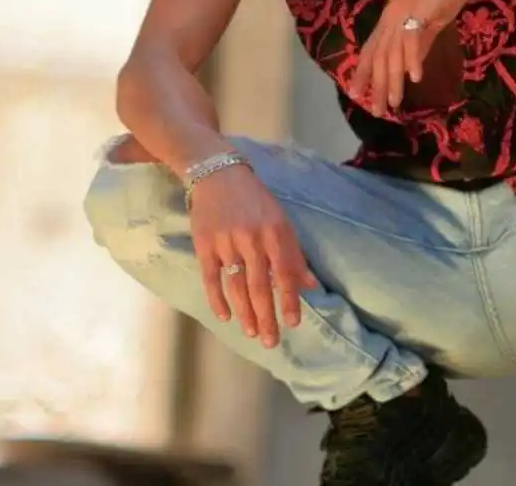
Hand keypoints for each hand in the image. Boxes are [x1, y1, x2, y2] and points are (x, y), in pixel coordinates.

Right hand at [189, 164, 317, 347]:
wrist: (217, 174)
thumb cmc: (255, 200)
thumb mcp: (281, 219)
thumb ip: (294, 253)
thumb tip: (311, 284)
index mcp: (276, 230)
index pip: (285, 272)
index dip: (289, 299)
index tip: (293, 323)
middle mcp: (252, 238)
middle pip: (260, 285)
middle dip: (267, 316)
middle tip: (270, 341)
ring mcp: (227, 242)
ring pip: (236, 286)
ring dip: (245, 313)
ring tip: (251, 332)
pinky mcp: (204, 245)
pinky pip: (211, 278)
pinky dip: (217, 299)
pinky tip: (225, 316)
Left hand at [350, 0, 481, 116]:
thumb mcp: (431, 19)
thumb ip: (420, 42)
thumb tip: (411, 68)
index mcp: (391, 17)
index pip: (372, 49)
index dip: (364, 72)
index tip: (358, 94)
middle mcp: (391, 16)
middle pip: (380, 56)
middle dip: (377, 85)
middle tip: (376, 110)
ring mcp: (403, 12)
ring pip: (393, 52)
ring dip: (392, 80)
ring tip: (393, 103)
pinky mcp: (419, 10)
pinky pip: (413, 39)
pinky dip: (412, 59)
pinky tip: (415, 78)